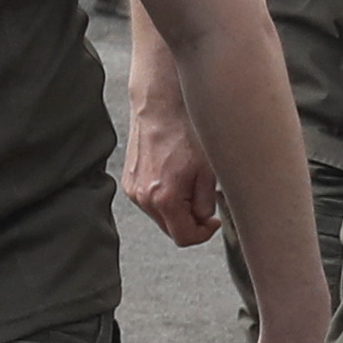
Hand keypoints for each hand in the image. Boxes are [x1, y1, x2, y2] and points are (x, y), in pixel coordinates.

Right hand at [119, 66, 222, 244]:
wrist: (160, 105)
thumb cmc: (185, 130)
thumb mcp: (208, 172)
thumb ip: (206, 204)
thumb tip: (204, 219)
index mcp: (163, 198)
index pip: (184, 238)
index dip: (203, 233)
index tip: (213, 222)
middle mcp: (142, 197)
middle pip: (171, 229)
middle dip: (190, 220)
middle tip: (205, 199)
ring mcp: (133, 189)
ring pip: (160, 215)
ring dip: (177, 207)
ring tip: (189, 180)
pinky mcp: (129, 180)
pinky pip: (150, 199)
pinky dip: (165, 195)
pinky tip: (174, 174)